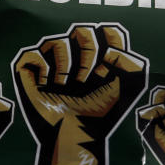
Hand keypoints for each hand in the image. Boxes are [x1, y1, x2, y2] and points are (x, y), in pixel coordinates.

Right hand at [13, 23, 147, 164]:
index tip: (107, 66)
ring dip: (64, 67)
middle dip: (87, 55)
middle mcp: (75, 56)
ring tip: (64, 86)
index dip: (109, 42)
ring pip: (56, 41)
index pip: (104, 30)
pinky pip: (34, 54)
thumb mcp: (127, 88)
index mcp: (98, 56)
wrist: (75, 133)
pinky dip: (42, 70)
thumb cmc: (99, 114)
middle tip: (86, 79)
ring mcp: (52, 62)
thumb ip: (133, 63)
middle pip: (81, 31)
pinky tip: (46, 86)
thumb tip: (112, 49)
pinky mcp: (30, 71)